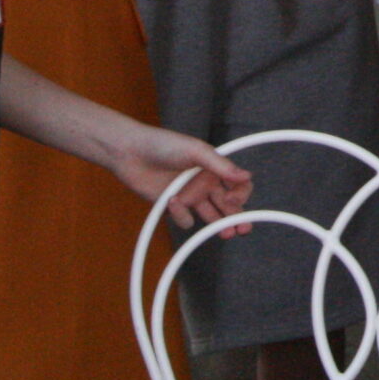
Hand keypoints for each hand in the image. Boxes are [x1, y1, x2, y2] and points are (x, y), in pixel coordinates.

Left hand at [107, 122, 253, 231]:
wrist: (131, 153)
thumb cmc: (165, 145)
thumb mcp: (197, 151)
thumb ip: (221, 166)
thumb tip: (247, 176)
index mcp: (214, 168)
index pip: (237, 184)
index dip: (241, 193)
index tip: (235, 200)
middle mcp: (205, 183)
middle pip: (227, 204)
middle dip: (236, 217)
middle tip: (243, 229)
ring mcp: (190, 196)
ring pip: (210, 215)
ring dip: (218, 225)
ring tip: (226, 233)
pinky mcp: (173, 207)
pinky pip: (184, 219)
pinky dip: (180, 214)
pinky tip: (172, 202)